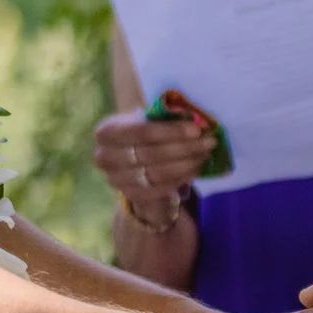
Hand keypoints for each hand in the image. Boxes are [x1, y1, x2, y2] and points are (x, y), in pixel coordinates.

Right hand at [93, 107, 216, 217]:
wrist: (132, 156)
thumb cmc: (143, 129)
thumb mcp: (147, 118)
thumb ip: (164, 117)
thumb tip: (196, 118)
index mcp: (106, 131)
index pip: (141, 132)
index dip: (171, 131)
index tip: (197, 129)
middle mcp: (104, 157)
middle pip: (150, 154)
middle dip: (184, 148)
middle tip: (208, 141)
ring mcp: (116, 180)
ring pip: (157, 174)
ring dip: (186, 164)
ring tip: (205, 154)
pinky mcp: (131, 195)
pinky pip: (160, 189)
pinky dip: (181, 178)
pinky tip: (196, 168)